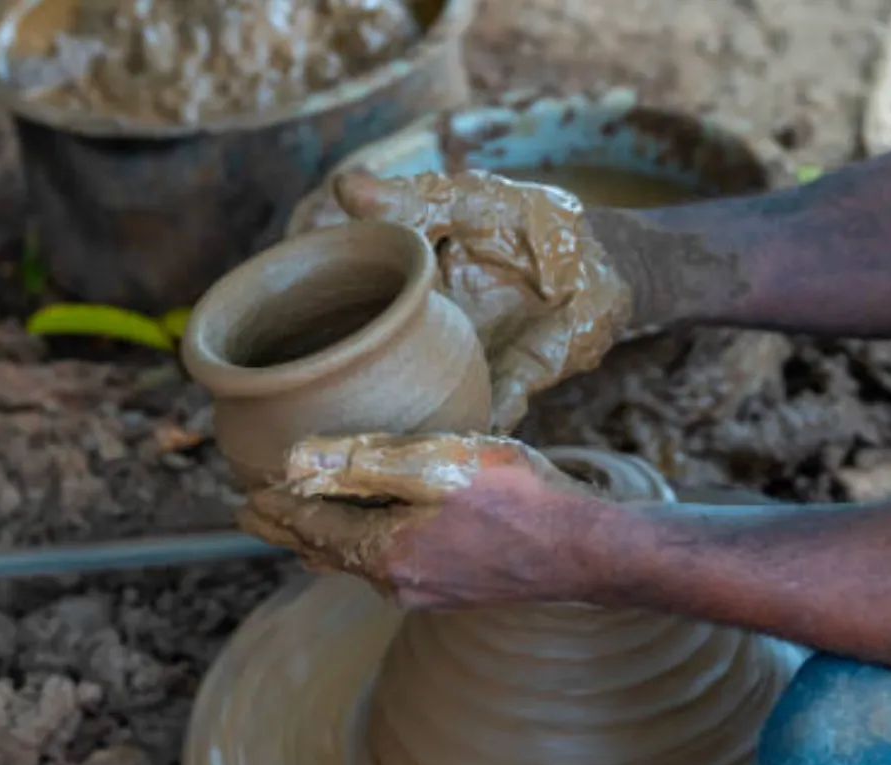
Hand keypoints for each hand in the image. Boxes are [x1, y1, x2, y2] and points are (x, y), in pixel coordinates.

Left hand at [236, 432, 603, 607]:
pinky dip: (362, 546)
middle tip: (254, 515)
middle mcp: (398, 583)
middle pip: (326, 552)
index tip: (246, 499)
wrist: (586, 550)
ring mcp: (427, 592)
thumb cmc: (518, 500)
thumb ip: (363, 465)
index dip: (276, 510)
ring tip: (301, 524)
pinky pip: (389, 566)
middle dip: (289, 530)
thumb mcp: (436, 466)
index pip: (311, 530)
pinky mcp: (453, 589)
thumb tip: (298, 465)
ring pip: (358, 562)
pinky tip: (372, 535)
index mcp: (385, 554)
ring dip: (324, 540)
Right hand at [325, 171, 635, 431]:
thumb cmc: (535, 223)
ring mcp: (471, 361)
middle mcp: (430, 336)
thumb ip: (412, 201)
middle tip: (310, 424)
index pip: (354, 314)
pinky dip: (475, 429)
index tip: (279, 353)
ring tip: (370, 451)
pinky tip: (452, 451)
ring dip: (407, 427)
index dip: (316, 335)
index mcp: (410, 293)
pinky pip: (491, 412)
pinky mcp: (517, 378)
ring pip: (429, 405)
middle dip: (350, 400)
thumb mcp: (473, 202)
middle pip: (381, 373)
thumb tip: (341, 188)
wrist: (610, 258)